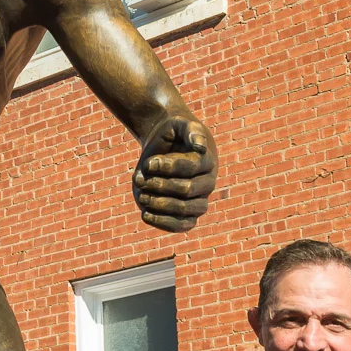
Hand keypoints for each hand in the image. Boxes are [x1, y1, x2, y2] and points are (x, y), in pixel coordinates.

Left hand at [133, 117, 216, 231]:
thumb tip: (200, 147)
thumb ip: (192, 131)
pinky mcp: (187, 214)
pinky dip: (164, 223)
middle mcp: (207, 183)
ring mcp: (199, 200)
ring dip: (162, 206)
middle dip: (161, 185)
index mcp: (208, 161)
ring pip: (186, 211)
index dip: (168, 166)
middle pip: (187, 190)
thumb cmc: (174, 133)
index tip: (148, 163)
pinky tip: (145, 215)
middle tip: (142, 180)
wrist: (167, 145)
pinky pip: (182, 226)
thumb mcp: (180, 125)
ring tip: (142, 197)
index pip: (191, 167)